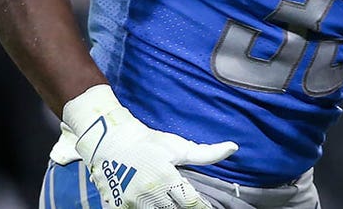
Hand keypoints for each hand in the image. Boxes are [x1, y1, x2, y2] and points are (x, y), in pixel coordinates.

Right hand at [64, 85, 237, 208]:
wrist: (109, 141)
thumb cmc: (147, 143)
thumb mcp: (178, 146)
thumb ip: (206, 153)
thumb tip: (233, 147)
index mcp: (166, 179)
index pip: (192, 203)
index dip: (203, 207)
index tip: (210, 207)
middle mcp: (148, 194)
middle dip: (184, 208)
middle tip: (187, 201)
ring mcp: (130, 203)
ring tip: (169, 201)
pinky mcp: (115, 208)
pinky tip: (153, 205)